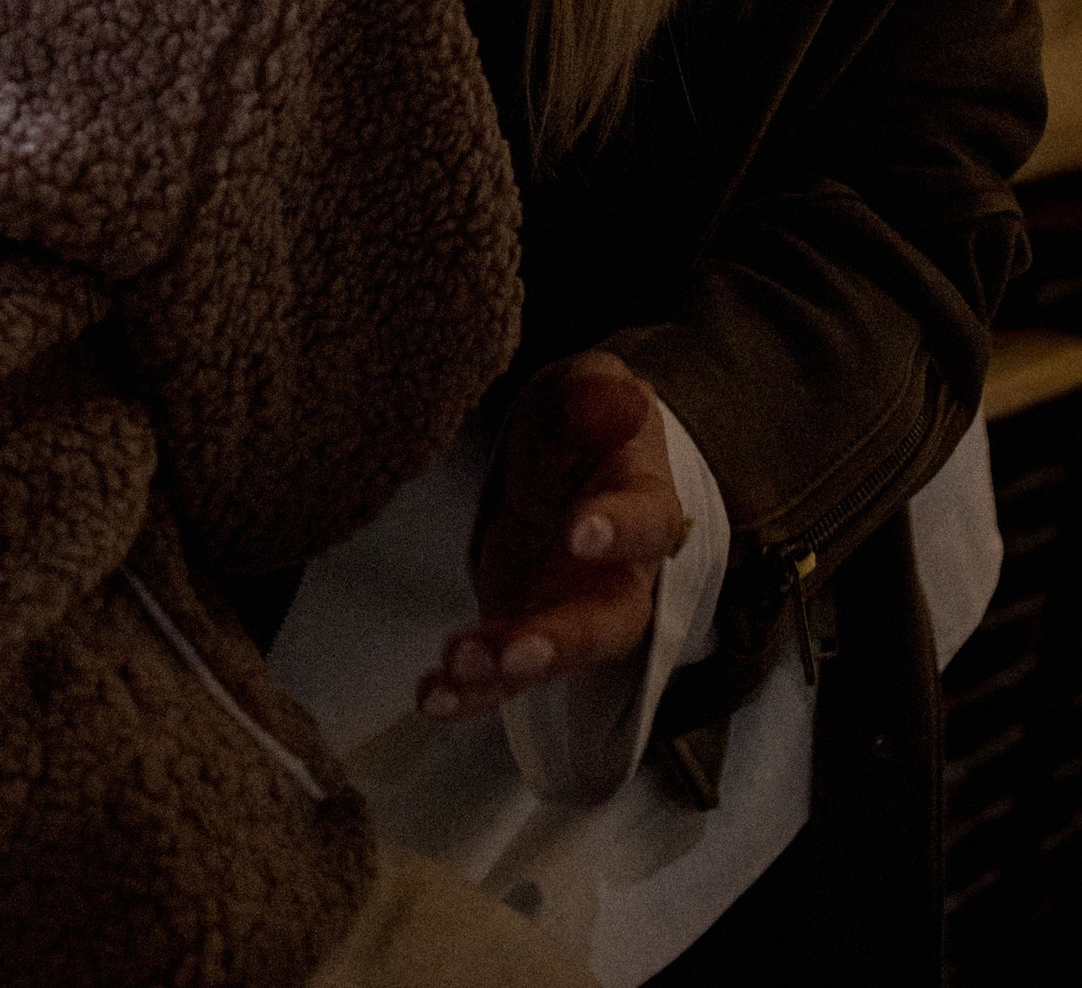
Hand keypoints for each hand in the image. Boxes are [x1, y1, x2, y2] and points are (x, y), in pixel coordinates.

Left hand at [419, 350, 690, 715]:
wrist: (565, 457)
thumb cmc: (584, 417)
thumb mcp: (585, 386)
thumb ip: (596, 394)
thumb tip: (617, 400)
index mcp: (644, 500)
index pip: (648, 520)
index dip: (620, 528)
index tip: (581, 531)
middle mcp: (618, 574)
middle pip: (608, 622)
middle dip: (562, 641)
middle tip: (519, 652)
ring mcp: (569, 609)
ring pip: (551, 657)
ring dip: (505, 672)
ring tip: (458, 667)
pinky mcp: (522, 628)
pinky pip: (501, 670)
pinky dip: (469, 689)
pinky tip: (433, 694)